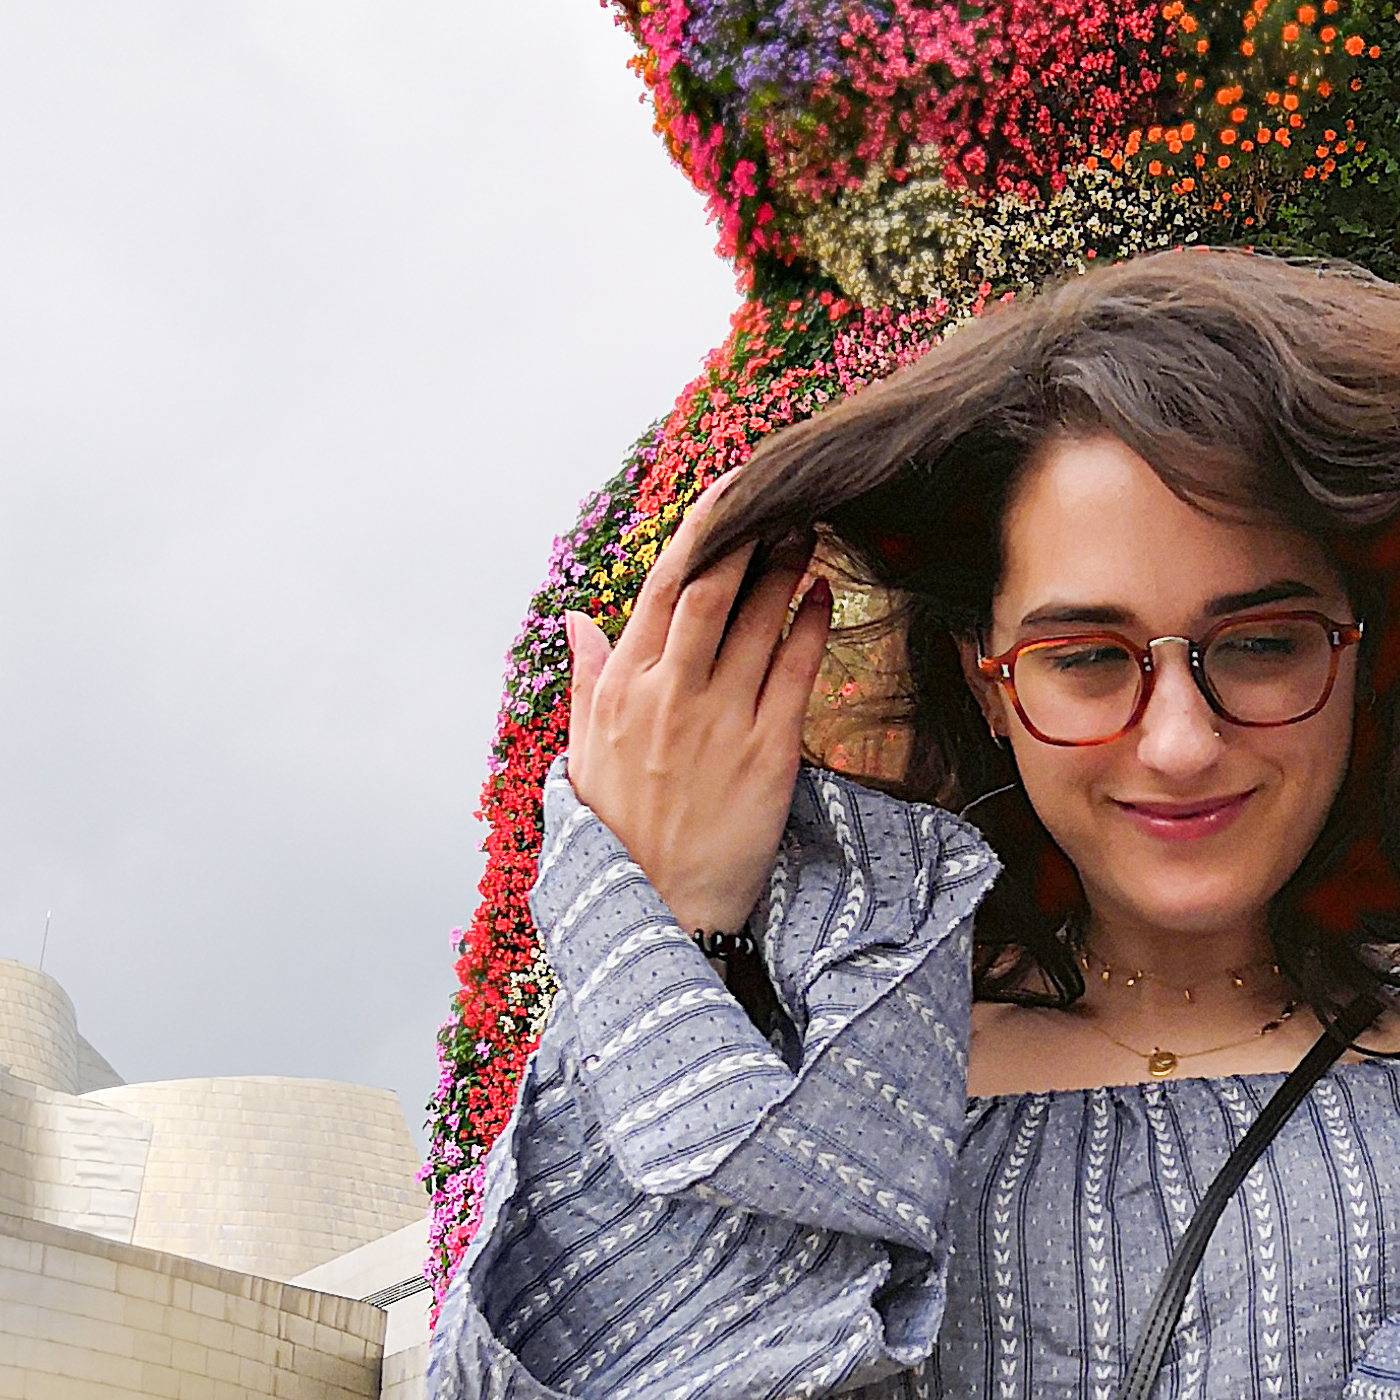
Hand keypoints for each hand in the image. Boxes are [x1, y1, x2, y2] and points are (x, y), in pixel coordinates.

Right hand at [562, 478, 833, 937]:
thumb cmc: (619, 830)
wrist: (661, 909)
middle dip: (750, 531)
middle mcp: (670, 694)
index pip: (663, 585)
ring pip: (760, 620)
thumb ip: (587, 677)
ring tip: (809, 532)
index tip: (728, 490)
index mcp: (623, 686)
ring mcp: (721, 721)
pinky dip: (811, 625)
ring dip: (788, 567)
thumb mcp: (585, 750)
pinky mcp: (768, 754)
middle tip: (781, 495)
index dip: (701, 529)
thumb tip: (576, 621)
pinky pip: (796, 672)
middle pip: (714, 588)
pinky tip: (824, 595)